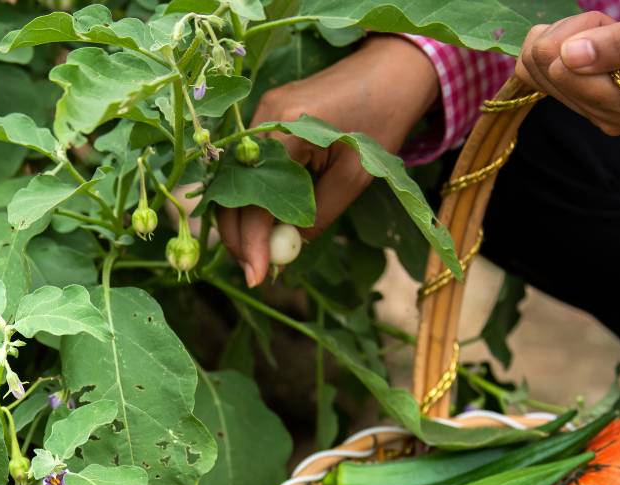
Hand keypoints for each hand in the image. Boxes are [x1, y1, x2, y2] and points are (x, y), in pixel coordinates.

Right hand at [218, 35, 439, 286]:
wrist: (387, 72)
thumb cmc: (381, 121)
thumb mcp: (355, 177)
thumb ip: (318, 216)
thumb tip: (286, 252)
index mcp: (287, 129)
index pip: (254, 198)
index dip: (252, 243)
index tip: (258, 278)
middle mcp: (263, 118)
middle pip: (232, 191)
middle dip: (239, 238)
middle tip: (256, 273)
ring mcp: (260, 116)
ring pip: (234, 181)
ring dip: (242, 221)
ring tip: (258, 256)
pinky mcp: (265, 119)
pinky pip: (247, 167)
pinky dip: (251, 199)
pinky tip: (264, 225)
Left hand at [514, 0, 619, 135]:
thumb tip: (568, 56)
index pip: (560, 67)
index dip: (583, 31)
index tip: (614, 23)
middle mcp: (606, 118)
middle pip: (542, 67)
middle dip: (573, 33)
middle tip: (613, 28)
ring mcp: (594, 115)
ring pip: (536, 71)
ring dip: (568, 40)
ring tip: (611, 37)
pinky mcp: (586, 108)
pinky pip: (542, 77)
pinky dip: (564, 51)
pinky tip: (596, 48)